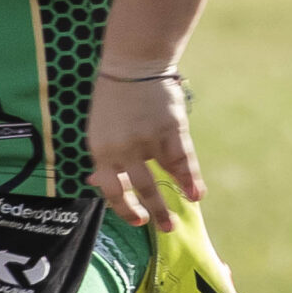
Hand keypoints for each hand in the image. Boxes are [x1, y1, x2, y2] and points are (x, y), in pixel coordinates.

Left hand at [83, 73, 204, 229]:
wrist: (132, 64)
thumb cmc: (113, 99)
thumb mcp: (99, 129)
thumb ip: (103, 156)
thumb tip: (95, 181)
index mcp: (101, 149)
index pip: (110, 188)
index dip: (123, 208)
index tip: (137, 219)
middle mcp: (123, 148)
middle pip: (138, 187)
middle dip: (151, 211)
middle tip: (162, 228)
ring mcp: (148, 138)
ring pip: (162, 176)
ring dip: (171, 199)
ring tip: (180, 216)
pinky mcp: (170, 128)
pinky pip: (181, 159)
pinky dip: (191, 178)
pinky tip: (196, 194)